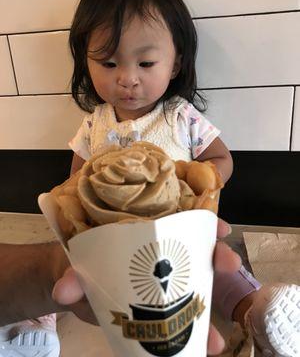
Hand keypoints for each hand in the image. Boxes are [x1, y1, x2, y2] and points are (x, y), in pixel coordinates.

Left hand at [52, 218, 240, 354]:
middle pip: (198, 245)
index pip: (180, 215)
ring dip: (211, 301)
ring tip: (217, 326)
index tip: (219, 226)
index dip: (201, 217)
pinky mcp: (163, 301)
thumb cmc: (81, 263)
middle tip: (229, 263)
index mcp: (144, 226)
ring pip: (199, 280)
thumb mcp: (76, 264)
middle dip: (217, 253)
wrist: (76, 288)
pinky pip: (186, 310)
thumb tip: (65, 290)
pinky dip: (197, 327)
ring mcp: (166, 275)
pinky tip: (207, 344)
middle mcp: (162, 246)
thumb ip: (72, 275)